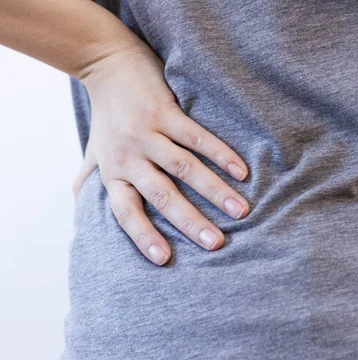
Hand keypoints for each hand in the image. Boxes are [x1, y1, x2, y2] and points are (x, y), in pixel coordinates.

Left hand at [72, 47, 250, 265]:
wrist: (107, 65)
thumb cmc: (107, 117)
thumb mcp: (94, 152)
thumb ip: (89, 182)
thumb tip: (81, 210)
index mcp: (112, 173)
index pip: (126, 211)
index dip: (143, 235)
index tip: (164, 260)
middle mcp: (129, 156)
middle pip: (162, 195)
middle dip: (191, 222)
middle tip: (217, 244)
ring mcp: (147, 132)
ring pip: (185, 168)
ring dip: (215, 191)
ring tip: (241, 211)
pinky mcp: (165, 111)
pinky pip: (197, 136)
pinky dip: (220, 153)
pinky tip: (240, 171)